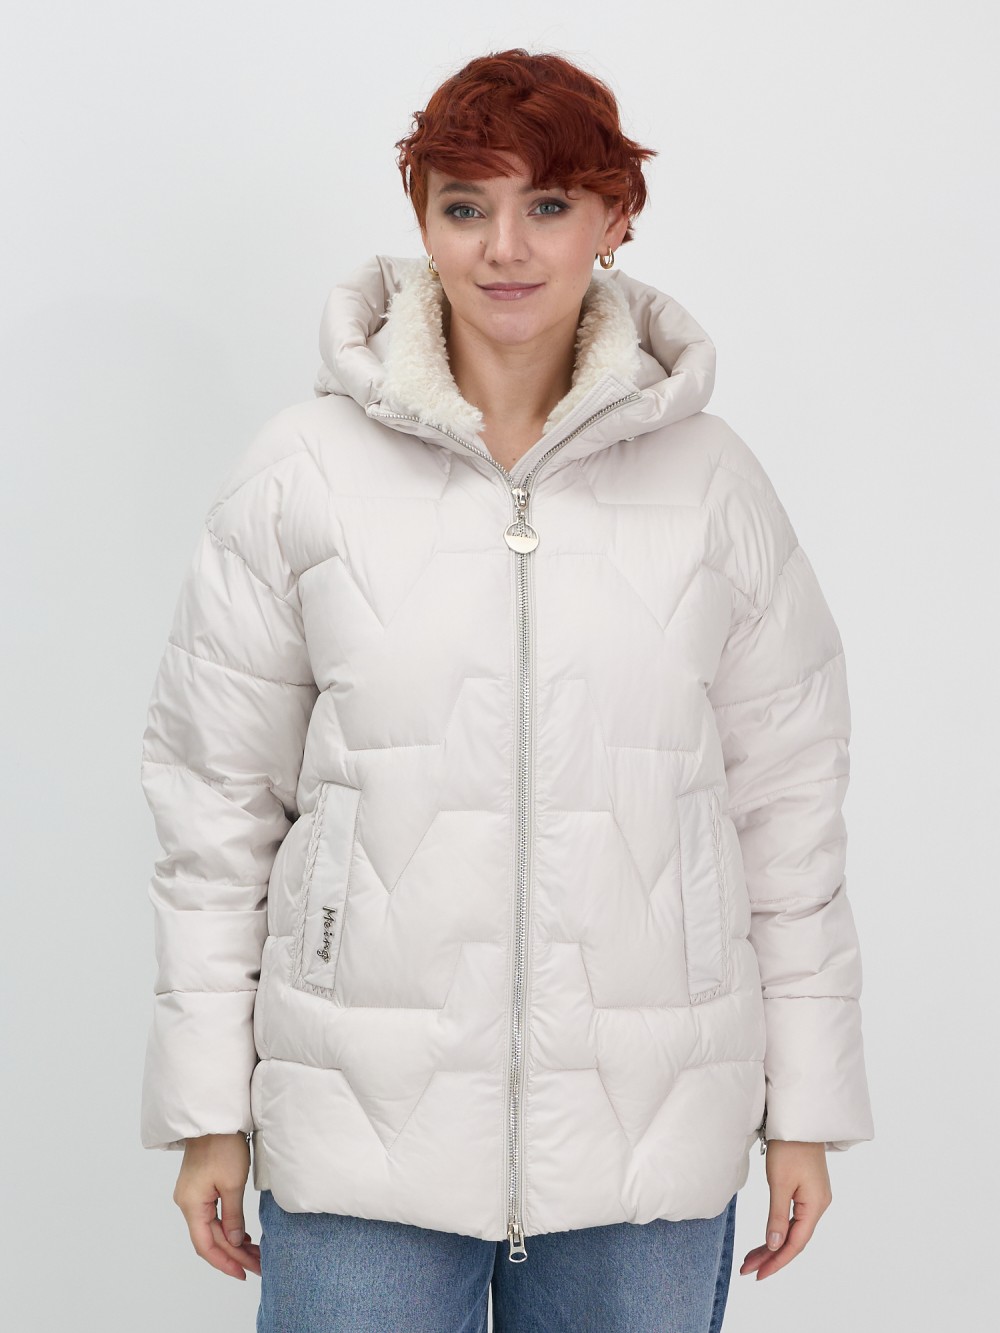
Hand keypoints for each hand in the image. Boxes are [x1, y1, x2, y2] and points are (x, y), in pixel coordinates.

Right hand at [172, 1133, 260, 1279]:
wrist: (215, 1118)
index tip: (243, 1273)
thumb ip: (232, 1216)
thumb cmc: (223, 1146)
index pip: (205, 1245)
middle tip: (258, 1265)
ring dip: (232, 1241)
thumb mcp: (232, 1183)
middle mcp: (187, 1203)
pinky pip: (212, 1215)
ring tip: (255, 1254)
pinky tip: (242, 1234)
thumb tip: (233, 1242)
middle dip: (233, 1254)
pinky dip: (228, 1227)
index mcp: (191, 1204)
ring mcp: (192, 1195)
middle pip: (210, 1238)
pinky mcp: (200, 1187)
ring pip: (212, 1228)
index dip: (224, 1262)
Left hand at [739, 1140, 831, 1280]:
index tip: (758, 1274)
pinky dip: (778, 1230)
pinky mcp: (807, 1191)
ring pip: (793, 1230)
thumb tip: (775, 1246)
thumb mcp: (779, 1183)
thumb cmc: (789, 1147)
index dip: (777, 1261)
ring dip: (773, 1245)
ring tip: (751, 1259)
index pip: (795, 1243)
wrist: (798, 1119)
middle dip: (771, 1256)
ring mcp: (814, 1198)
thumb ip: (777, 1217)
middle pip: (794, 1240)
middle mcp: (818, 1205)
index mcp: (815, 1206)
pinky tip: (767, 1239)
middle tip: (748, 1270)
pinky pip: (793, 1218)